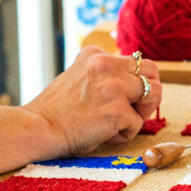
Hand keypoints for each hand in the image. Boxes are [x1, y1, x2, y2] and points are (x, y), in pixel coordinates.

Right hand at [22, 46, 160, 155]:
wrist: (37, 129)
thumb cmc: (55, 113)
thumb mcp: (78, 80)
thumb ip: (102, 77)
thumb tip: (136, 88)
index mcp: (95, 54)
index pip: (134, 63)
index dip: (132, 84)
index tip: (116, 99)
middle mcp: (106, 63)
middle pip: (152, 71)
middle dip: (148, 92)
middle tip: (130, 111)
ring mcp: (114, 86)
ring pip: (153, 95)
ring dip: (139, 113)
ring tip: (116, 124)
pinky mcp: (118, 109)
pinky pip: (137, 123)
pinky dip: (124, 134)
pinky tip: (103, 135)